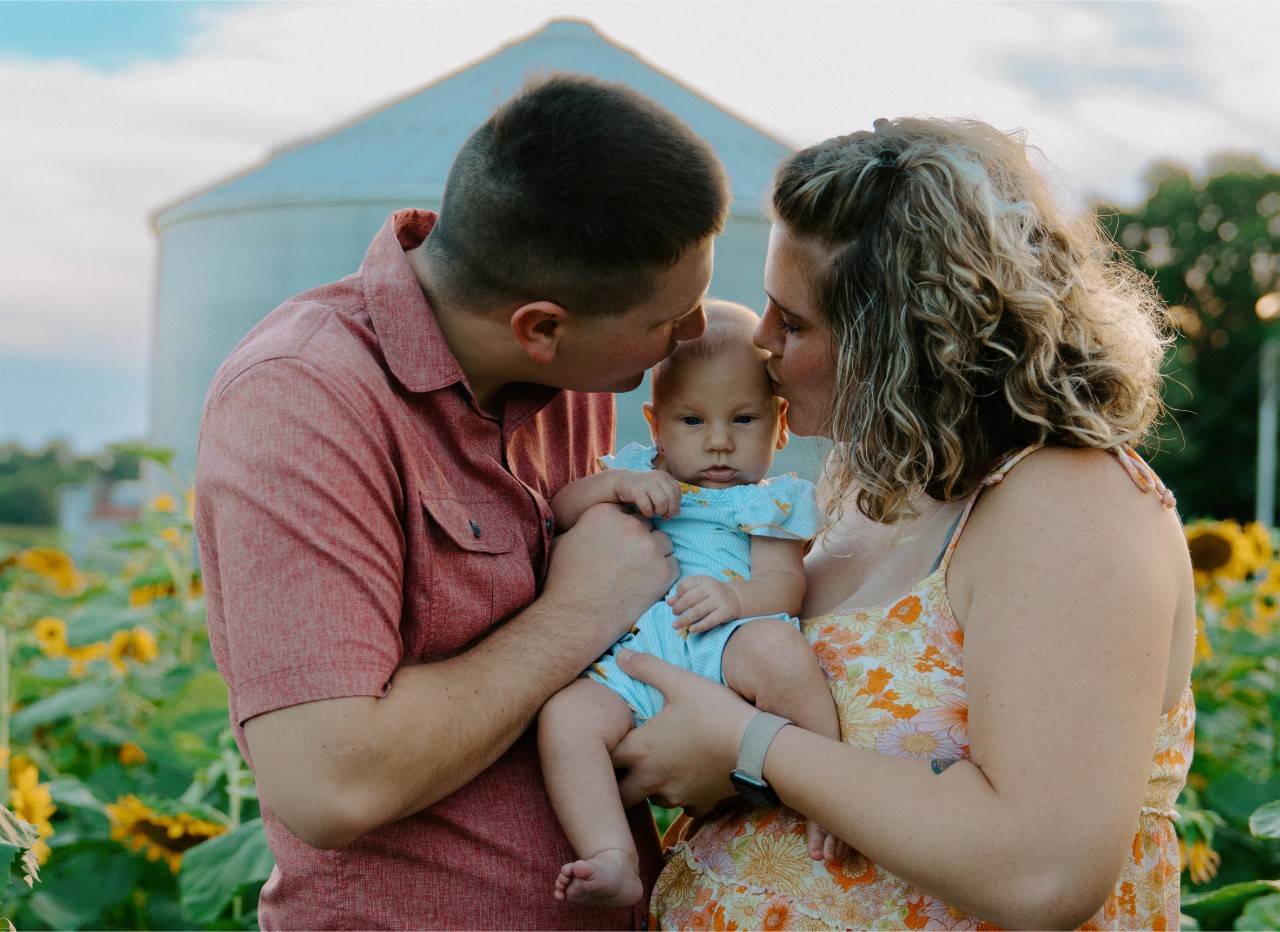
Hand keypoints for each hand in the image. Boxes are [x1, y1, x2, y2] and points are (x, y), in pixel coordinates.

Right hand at [544, 505, 677, 652]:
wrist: (578, 617)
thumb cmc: (566, 582)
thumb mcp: (564, 542)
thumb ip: (582, 527)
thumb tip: (584, 525)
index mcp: (606, 512)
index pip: (625, 513)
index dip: (621, 530)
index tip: (614, 545)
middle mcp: (631, 525)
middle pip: (645, 526)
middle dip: (638, 541)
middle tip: (626, 563)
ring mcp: (650, 547)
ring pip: (662, 543)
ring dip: (654, 555)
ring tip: (635, 574)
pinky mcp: (665, 571)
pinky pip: (672, 565)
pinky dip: (663, 574)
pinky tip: (644, 585)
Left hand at [609, 650, 755, 814]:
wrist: (757, 748)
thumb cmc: (715, 711)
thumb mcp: (679, 681)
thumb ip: (647, 667)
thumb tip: (620, 655)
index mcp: (640, 750)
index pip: (602, 760)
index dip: (600, 750)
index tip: (604, 741)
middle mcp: (652, 779)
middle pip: (619, 794)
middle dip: (616, 782)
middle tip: (621, 764)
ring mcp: (676, 795)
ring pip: (650, 799)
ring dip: (648, 787)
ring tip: (656, 767)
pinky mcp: (699, 804)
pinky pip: (682, 806)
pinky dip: (681, 795)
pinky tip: (689, 777)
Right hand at [610, 469, 681, 518]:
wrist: (621, 482)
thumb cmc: (643, 489)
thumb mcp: (658, 489)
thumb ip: (669, 497)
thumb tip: (678, 512)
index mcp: (665, 476)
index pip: (677, 493)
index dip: (676, 506)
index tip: (670, 512)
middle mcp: (657, 477)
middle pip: (671, 498)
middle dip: (669, 511)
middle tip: (664, 516)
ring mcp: (646, 482)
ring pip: (662, 502)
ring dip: (659, 511)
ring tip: (654, 513)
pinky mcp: (636, 489)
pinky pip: (647, 506)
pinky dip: (648, 513)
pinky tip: (645, 512)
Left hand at [668, 576, 741, 632]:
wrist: (736, 598)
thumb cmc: (712, 594)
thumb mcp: (700, 589)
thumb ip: (684, 594)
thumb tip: (669, 602)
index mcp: (704, 580)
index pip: (685, 585)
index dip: (677, 595)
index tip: (674, 603)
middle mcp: (712, 588)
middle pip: (689, 599)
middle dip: (678, 608)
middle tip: (674, 614)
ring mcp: (719, 600)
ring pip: (697, 611)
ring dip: (684, 620)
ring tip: (676, 625)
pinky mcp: (725, 612)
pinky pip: (709, 621)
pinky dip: (698, 626)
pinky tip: (691, 630)